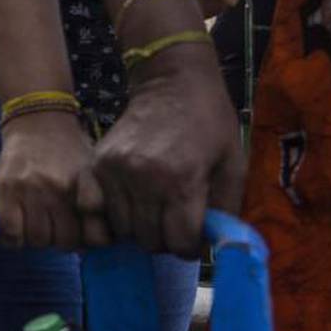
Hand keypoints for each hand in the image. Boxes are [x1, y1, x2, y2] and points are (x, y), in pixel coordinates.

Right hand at [0, 111, 95, 250]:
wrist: (38, 120)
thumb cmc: (69, 150)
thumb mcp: (93, 173)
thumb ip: (97, 204)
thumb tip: (91, 244)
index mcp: (87, 187)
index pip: (95, 238)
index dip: (88, 242)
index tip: (82, 235)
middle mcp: (62, 190)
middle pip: (64, 243)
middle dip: (60, 242)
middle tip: (55, 230)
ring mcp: (33, 190)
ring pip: (37, 240)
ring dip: (36, 240)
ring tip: (36, 226)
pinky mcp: (8, 189)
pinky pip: (11, 231)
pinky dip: (13, 239)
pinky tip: (17, 230)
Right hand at [84, 46, 243, 256]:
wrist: (173, 83)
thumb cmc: (209, 123)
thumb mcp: (234, 164)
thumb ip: (227, 209)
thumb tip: (212, 245)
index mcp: (181, 180)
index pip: (179, 242)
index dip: (190, 247)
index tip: (194, 236)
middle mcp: (143, 179)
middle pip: (149, 240)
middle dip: (165, 240)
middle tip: (174, 223)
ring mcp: (115, 172)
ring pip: (122, 229)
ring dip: (139, 229)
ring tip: (153, 212)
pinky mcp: (97, 165)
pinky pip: (96, 209)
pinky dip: (111, 215)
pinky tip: (127, 205)